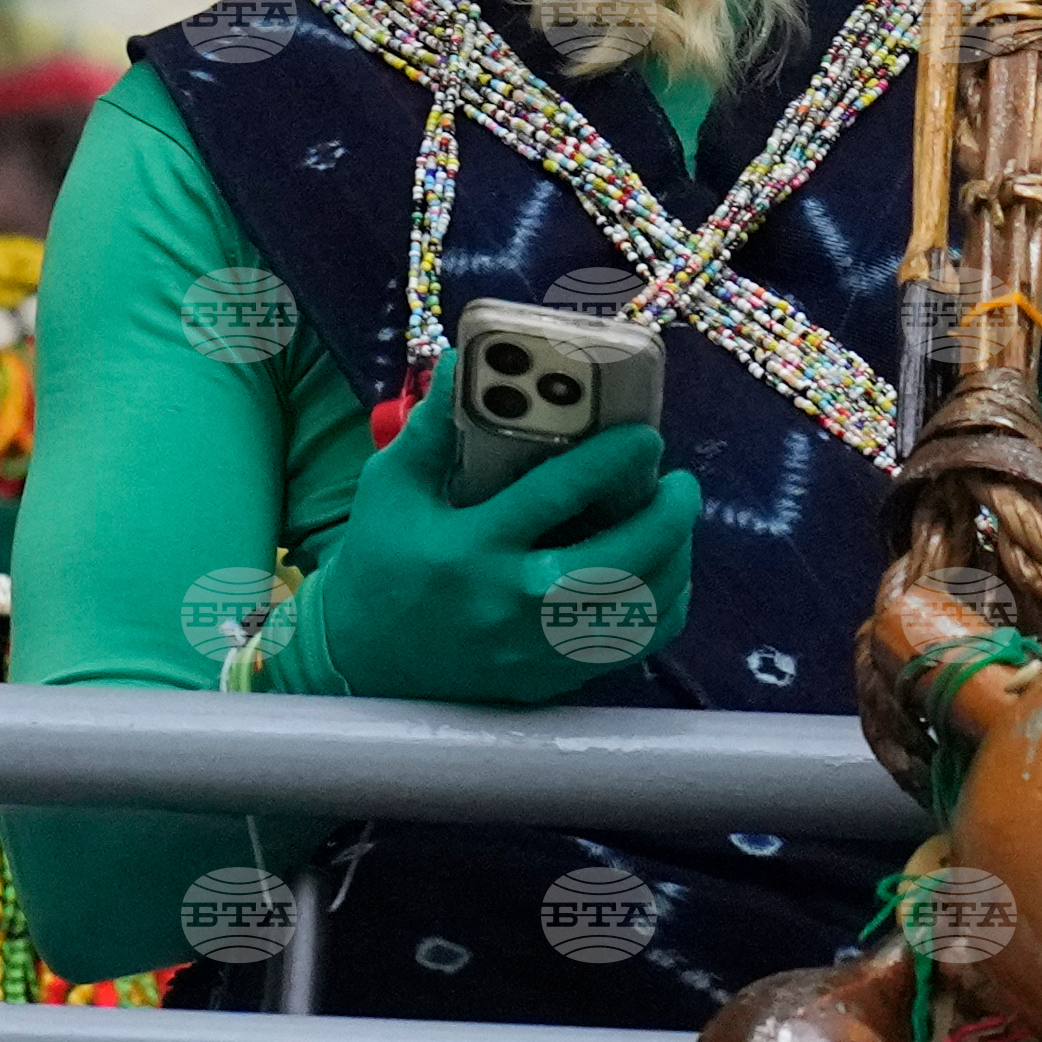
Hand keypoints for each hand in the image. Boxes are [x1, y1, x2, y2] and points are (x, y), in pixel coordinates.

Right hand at [298, 365, 695, 704]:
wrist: (362, 661)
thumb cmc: (380, 562)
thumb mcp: (389, 489)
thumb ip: (429, 430)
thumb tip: (462, 364)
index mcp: (470, 547)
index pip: (556, 495)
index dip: (611, 460)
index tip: (646, 435)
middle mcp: (510, 602)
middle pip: (618, 561)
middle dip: (667, 517)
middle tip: (679, 482)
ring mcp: (535, 648)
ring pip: (637, 610)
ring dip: (674, 561)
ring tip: (675, 523)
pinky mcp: (550, 677)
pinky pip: (633, 648)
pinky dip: (663, 609)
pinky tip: (663, 574)